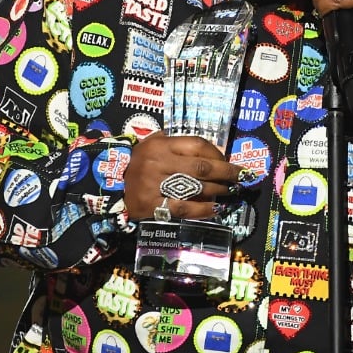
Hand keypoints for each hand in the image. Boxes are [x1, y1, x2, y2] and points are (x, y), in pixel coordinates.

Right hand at [123, 132, 244, 219]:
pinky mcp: (153, 206)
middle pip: (202, 167)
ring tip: (232, 193)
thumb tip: (214, 152)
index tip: (230, 162)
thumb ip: (177, 143)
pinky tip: (216, 209)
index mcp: (160, 144)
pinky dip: (204, 209)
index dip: (218, 154)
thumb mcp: (152, 144)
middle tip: (242, 178)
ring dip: (219, 191)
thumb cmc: (139, 164)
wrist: (111, 187)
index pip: (197, 145)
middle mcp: (158, 162)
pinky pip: (185, 208)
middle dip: (227, 173)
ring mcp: (155, 185)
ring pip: (196, 187)